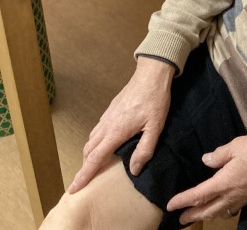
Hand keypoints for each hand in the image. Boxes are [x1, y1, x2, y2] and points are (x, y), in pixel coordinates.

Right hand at [69, 56, 174, 192]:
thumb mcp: (155, 127)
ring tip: (93, 165)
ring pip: (91, 139)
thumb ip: (144, 149)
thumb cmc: (155, 100)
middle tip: (84, 181)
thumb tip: (134, 169)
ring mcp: (107, 116)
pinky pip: (97, 129)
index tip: (73, 188)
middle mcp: (107, 124)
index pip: (95, 158)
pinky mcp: (110, 109)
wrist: (151, 75)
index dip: (84, 175)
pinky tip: (104, 144)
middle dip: (84, 166)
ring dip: (89, 154)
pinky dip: (95, 141)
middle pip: (89, 150)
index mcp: (116, 131)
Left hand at [166, 133, 246, 222]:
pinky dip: (222, 212)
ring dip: (206, 216)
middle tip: (180, 220)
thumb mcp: (236, 145)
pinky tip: (223, 209)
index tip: (170, 205)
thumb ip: (219, 154)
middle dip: (192, 215)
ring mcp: (243, 199)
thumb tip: (206, 160)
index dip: (183, 200)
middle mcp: (231, 195)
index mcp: (224, 182)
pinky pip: (232, 209)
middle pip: (207, 210)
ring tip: (199, 216)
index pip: (198, 195)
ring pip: (220, 212)